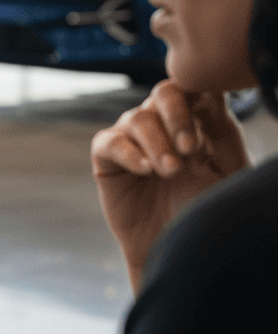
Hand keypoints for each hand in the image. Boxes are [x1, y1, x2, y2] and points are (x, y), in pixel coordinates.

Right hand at [91, 79, 249, 292]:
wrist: (173, 246)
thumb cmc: (203, 209)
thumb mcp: (226, 170)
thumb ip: (222, 131)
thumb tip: (212, 92)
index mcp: (195, 121)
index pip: (195, 88)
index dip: (199, 102)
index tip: (209, 132)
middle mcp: (162, 124)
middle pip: (165, 92)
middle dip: (178, 116)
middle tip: (190, 149)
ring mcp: (133, 139)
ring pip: (138, 117)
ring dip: (157, 143)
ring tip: (171, 172)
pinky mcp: (107, 158)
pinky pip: (109, 141)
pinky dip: (127, 152)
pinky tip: (144, 170)